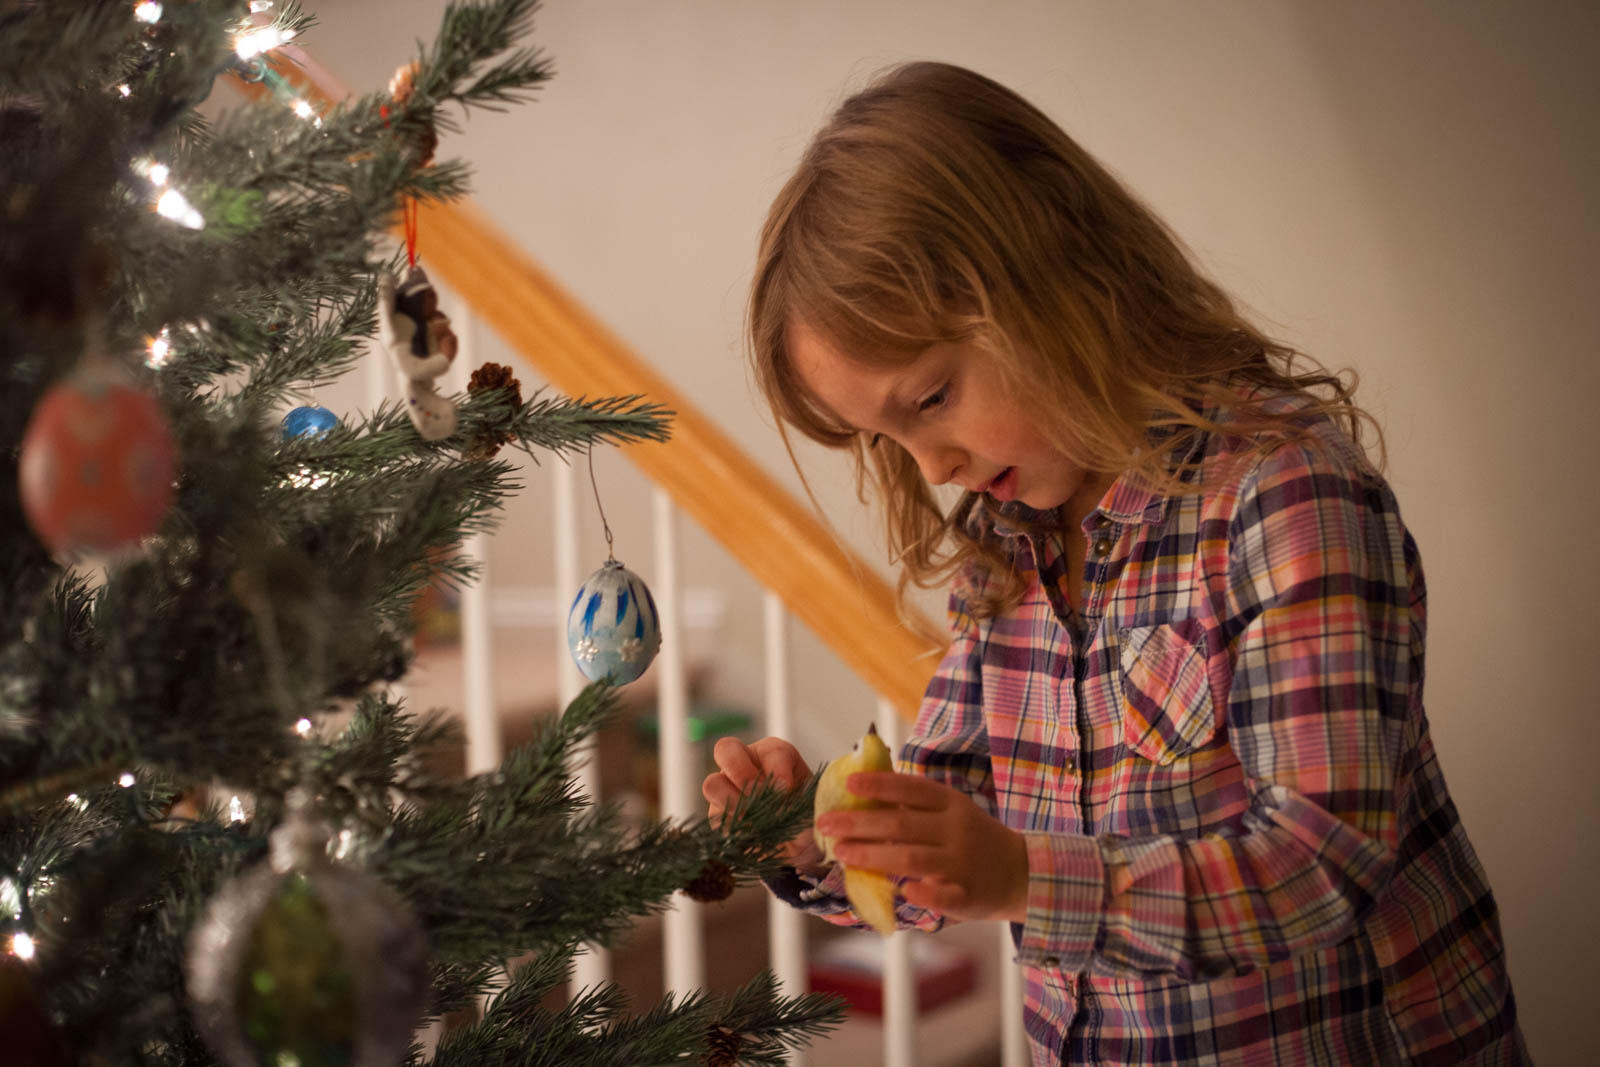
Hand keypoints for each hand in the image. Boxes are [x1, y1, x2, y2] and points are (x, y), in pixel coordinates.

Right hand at [701, 736, 823, 871]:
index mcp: (774, 755)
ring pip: (712, 784)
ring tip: (755, 822)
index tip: (786, 792)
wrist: (800, 848)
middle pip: (726, 749)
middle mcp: (746, 765)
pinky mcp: (719, 816)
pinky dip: (732, 828)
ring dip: (733, 803)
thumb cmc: (808, 818)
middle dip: (741, 772)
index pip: (772, 752)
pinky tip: (752, 838)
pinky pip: (714, 818)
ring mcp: (727, 789)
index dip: (777, 771)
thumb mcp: (813, 807)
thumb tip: (780, 806)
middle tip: (757, 796)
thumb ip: (801, 803)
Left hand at [814, 772, 1028, 922]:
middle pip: (902, 826)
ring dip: (874, 856)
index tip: (849, 783)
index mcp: (951, 804)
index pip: (912, 790)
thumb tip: (862, 794)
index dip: (880, 785)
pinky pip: (944, 896)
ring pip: (913, 859)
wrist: (1020, 872)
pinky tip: (902, 892)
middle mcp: (956, 830)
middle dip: (860, 824)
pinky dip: (924, 894)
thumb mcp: (950, 811)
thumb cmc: (972, 838)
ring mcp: (962, 863)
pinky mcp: (967, 895)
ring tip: (842, 853)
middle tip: (826, 824)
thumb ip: (914, 806)